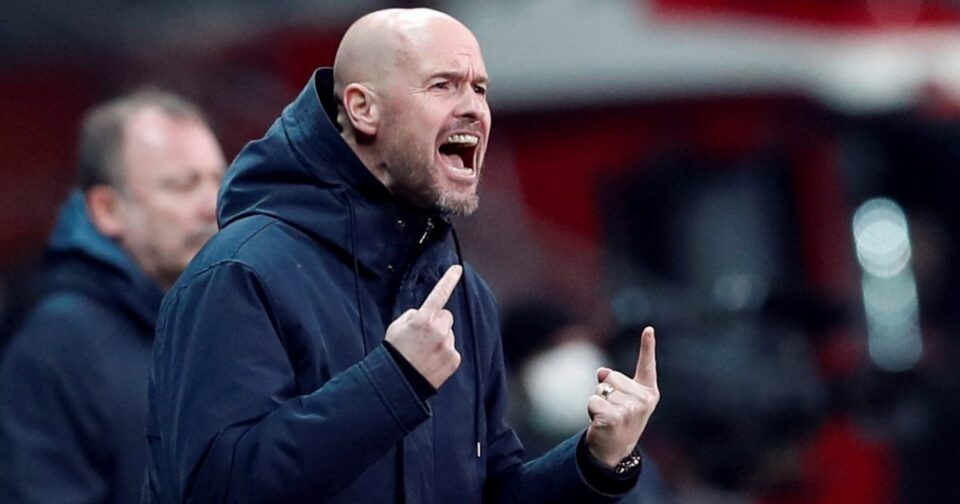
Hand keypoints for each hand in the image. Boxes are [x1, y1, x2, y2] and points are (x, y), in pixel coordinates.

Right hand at [385, 265, 462, 388]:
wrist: (399, 382)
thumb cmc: (395, 352)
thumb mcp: (397, 326)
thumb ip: (413, 315)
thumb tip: (425, 314)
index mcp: (422, 319)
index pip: (439, 294)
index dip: (449, 279)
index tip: (458, 268)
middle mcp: (438, 330)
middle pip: (446, 316)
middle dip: (438, 322)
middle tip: (424, 336)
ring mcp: (447, 345)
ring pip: (449, 333)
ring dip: (440, 338)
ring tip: (425, 352)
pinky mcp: (454, 359)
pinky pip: (452, 349)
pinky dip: (444, 353)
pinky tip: (431, 361)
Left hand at [585, 327, 659, 467]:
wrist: (614, 449)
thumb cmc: (618, 419)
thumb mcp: (619, 398)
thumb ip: (613, 381)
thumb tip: (602, 371)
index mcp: (648, 392)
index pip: (647, 365)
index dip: (647, 346)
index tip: (648, 329)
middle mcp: (644, 400)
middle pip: (611, 376)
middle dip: (605, 390)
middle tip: (612, 409)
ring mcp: (631, 410)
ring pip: (601, 389)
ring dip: (598, 402)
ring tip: (607, 417)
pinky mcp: (615, 418)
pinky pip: (593, 400)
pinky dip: (591, 410)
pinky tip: (601, 423)